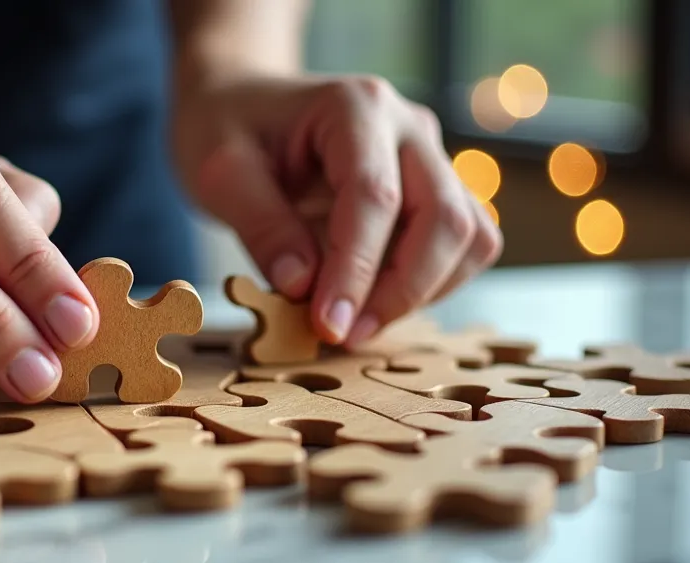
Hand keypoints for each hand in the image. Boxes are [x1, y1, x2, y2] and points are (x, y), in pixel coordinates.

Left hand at [173, 74, 501, 345]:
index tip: (327, 325)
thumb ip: (261, 227)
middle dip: (401, 290)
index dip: (355, 271)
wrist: (244, 100)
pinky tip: (376, 301)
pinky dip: (432, 284)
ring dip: (424, 292)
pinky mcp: (436, 189)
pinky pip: (464, 245)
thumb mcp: (219, 172)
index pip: (375, 197)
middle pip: (445, 218)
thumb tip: (302, 287)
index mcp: (354, 107)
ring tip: (359, 322)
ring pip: (470, 235)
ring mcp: (430, 157)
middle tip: (344, 334)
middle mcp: (408, 127)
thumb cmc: (227, 128)